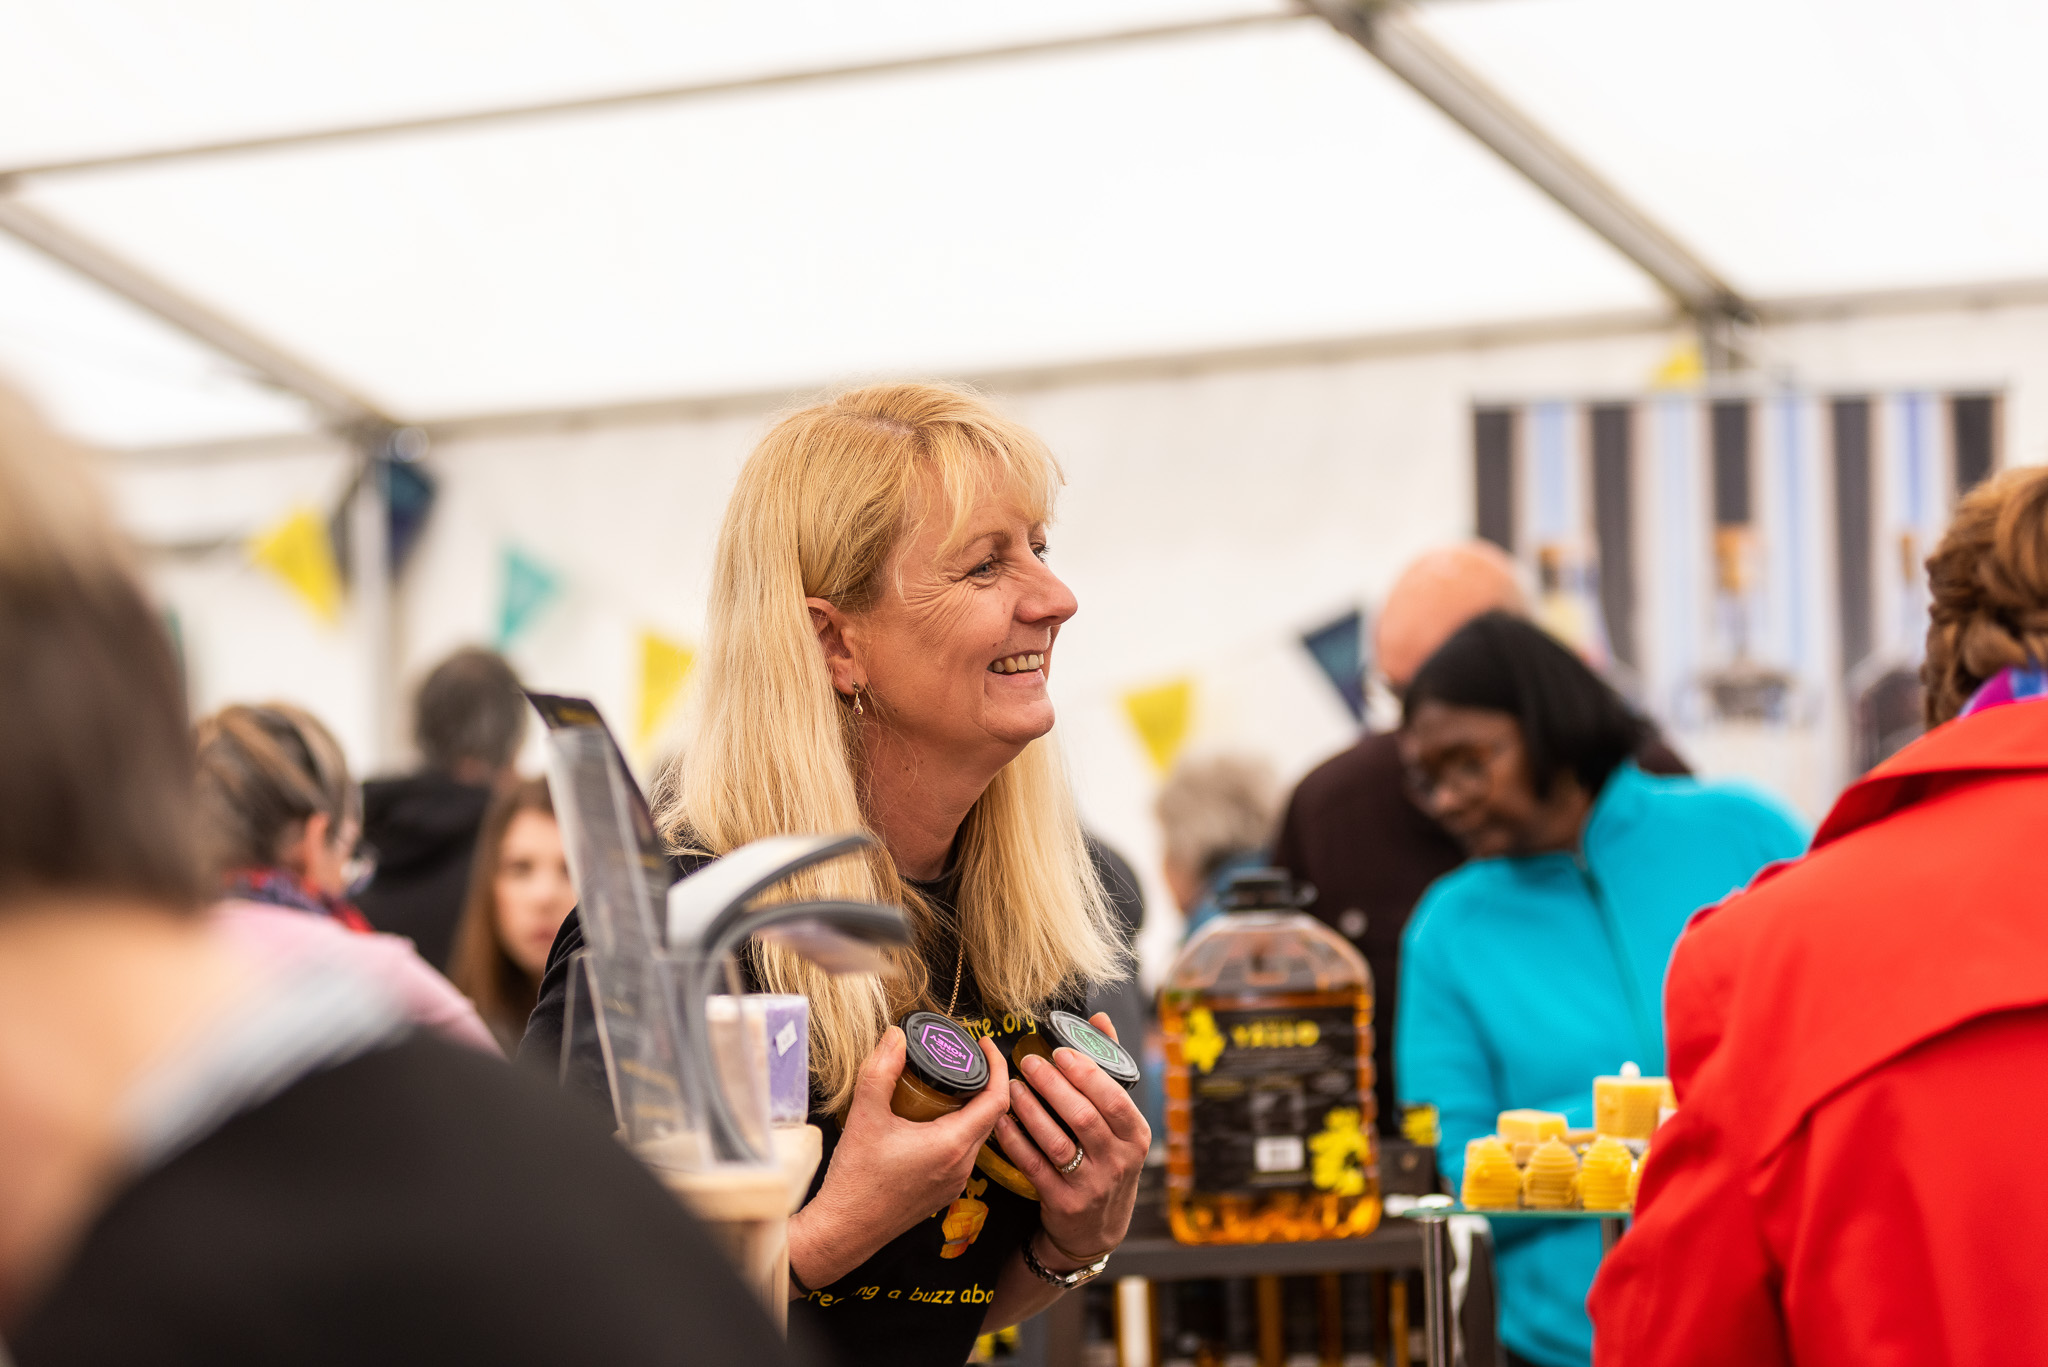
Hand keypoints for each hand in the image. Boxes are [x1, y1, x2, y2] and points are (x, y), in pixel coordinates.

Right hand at [790, 1026, 1010, 1290]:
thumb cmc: (855, 1178)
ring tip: (946, 1084)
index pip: (997, 1099)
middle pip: (989, 1116)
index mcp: (952, 1144)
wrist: (844, 1230)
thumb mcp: (865, 1115)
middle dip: (982, 1082)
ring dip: (969, 1108)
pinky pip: (962, 1154)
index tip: (983, 1044)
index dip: (997, 1066)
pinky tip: (932, 1119)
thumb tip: (896, 1036)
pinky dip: (956, 1130)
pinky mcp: (943, 1193)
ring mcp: (954, 1183)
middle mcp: (962, 1166)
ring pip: (976, 1135)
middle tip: (961, 1058)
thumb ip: (881, 1070)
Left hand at [993, 1012, 1148, 1266]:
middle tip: (1029, 1062)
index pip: (1114, 1100)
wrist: (1096, 1230)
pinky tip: (1000, 1120)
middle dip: (1054, 1086)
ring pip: (1057, 1141)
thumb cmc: (1107, 1161)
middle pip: (1084, 1117)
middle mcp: (1118, 1162)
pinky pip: (1034, 1165)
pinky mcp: (1062, 1202)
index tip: (1060, 1052)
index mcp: (1136, 1137)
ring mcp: (1091, 1186)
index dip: (1086, 1073)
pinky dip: (1015, 1141)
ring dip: (1031, 1110)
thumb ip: (1109, 1071)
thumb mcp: (1121, 1124)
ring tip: (1012, 1087)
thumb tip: (1098, 1018)